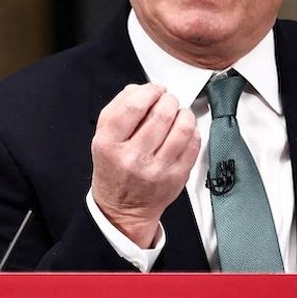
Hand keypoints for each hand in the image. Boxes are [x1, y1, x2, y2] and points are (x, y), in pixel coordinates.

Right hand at [91, 83, 199, 247]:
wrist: (124, 209)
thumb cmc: (114, 168)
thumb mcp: (102, 138)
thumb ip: (116, 109)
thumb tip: (139, 89)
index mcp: (110, 144)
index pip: (134, 106)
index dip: (149, 91)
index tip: (154, 89)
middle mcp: (133, 157)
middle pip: (161, 113)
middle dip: (168, 99)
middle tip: (167, 101)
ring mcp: (157, 169)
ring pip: (182, 127)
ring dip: (183, 113)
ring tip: (178, 113)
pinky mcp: (177, 177)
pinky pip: (194, 144)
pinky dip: (192, 130)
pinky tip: (184, 131)